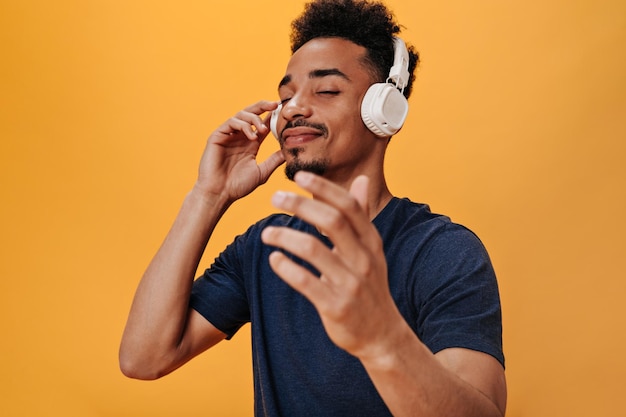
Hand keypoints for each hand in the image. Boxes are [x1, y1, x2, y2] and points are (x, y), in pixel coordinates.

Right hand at [195, 101, 284, 202]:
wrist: (219, 194)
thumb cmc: (238, 186)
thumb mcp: (262, 172)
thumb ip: (274, 160)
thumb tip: (289, 151)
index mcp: (250, 143)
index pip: (262, 123)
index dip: (272, 115)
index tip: (283, 110)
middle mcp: (239, 136)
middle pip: (251, 113)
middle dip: (263, 106)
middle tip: (275, 105)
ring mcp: (228, 135)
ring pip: (241, 114)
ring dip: (254, 119)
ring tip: (263, 130)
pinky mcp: (217, 136)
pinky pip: (231, 122)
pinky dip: (243, 125)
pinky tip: (252, 136)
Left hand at [260, 172, 402, 359]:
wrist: (381, 334)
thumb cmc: (370, 285)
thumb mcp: (371, 250)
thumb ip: (362, 215)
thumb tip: (361, 179)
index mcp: (371, 242)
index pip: (348, 206)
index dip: (323, 189)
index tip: (298, 176)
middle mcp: (363, 259)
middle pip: (331, 222)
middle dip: (300, 205)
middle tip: (275, 198)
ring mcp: (350, 283)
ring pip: (312, 249)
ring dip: (284, 237)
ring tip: (266, 234)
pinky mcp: (336, 306)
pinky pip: (305, 281)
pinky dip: (286, 268)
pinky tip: (274, 260)